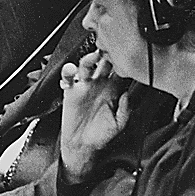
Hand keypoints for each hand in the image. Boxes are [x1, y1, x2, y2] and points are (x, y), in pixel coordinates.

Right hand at [59, 51, 129, 183]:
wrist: (83, 145)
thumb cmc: (101, 135)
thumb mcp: (118, 125)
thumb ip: (125, 110)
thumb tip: (127, 95)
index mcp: (113, 90)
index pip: (119, 71)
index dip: (122, 62)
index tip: (125, 57)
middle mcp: (99, 85)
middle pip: (103, 63)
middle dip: (106, 54)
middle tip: (110, 50)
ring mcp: (85, 86)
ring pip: (86, 66)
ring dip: (89, 59)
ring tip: (93, 57)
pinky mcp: (71, 91)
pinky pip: (68, 77)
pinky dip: (67, 72)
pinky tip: (70, 71)